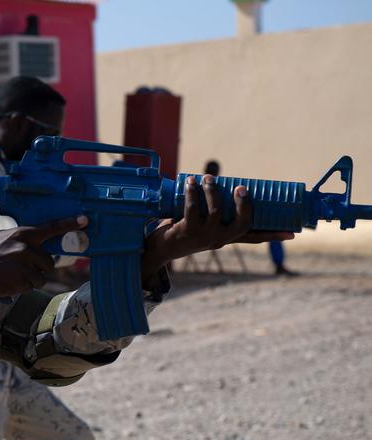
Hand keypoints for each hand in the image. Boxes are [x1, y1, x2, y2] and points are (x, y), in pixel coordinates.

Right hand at [0, 216, 87, 297]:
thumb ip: (20, 241)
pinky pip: (32, 286)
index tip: (85, 221)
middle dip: (38, 268)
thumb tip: (37, 246)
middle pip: (48, 261)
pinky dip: (23, 287)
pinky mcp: (23, 280)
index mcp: (21, 234)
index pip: (50, 228)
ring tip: (11, 275)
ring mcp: (25, 264)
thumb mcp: (1, 240)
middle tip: (19, 269)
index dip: (69, 224)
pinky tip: (9, 282)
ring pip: (41, 276)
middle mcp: (26, 247)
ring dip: (30, 279)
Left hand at [140, 175, 293, 282]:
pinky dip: (193, 193)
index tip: (292, 234)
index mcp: (225, 238)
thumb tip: (219, 185)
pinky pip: (193, 208)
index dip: (272, 236)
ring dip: (213, 191)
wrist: (158, 250)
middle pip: (242, 224)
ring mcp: (203, 236)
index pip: (253, 238)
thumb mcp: (201, 225)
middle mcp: (218, 239)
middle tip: (240, 187)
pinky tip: (191, 182)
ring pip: (216, 211)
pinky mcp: (186, 231)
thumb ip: (212, 213)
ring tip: (208, 178)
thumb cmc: (181, 232)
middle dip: (244, 204)